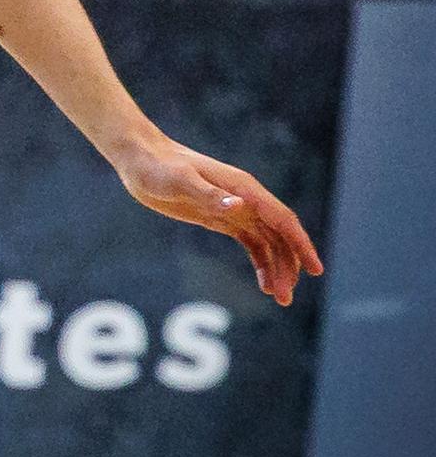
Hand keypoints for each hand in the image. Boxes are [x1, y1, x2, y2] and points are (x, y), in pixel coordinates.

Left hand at [113, 129, 322, 305]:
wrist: (140, 159)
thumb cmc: (158, 166)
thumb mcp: (180, 181)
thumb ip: (209, 195)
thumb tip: (239, 207)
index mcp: (243, 188)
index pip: (282, 219)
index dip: (301, 244)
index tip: (316, 269)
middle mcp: (245, 199)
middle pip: (280, 235)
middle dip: (289, 265)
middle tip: (286, 297)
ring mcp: (235, 208)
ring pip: (268, 242)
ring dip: (277, 268)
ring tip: (280, 298)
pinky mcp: (221, 218)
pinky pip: (251, 243)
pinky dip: (261, 263)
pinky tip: (264, 284)